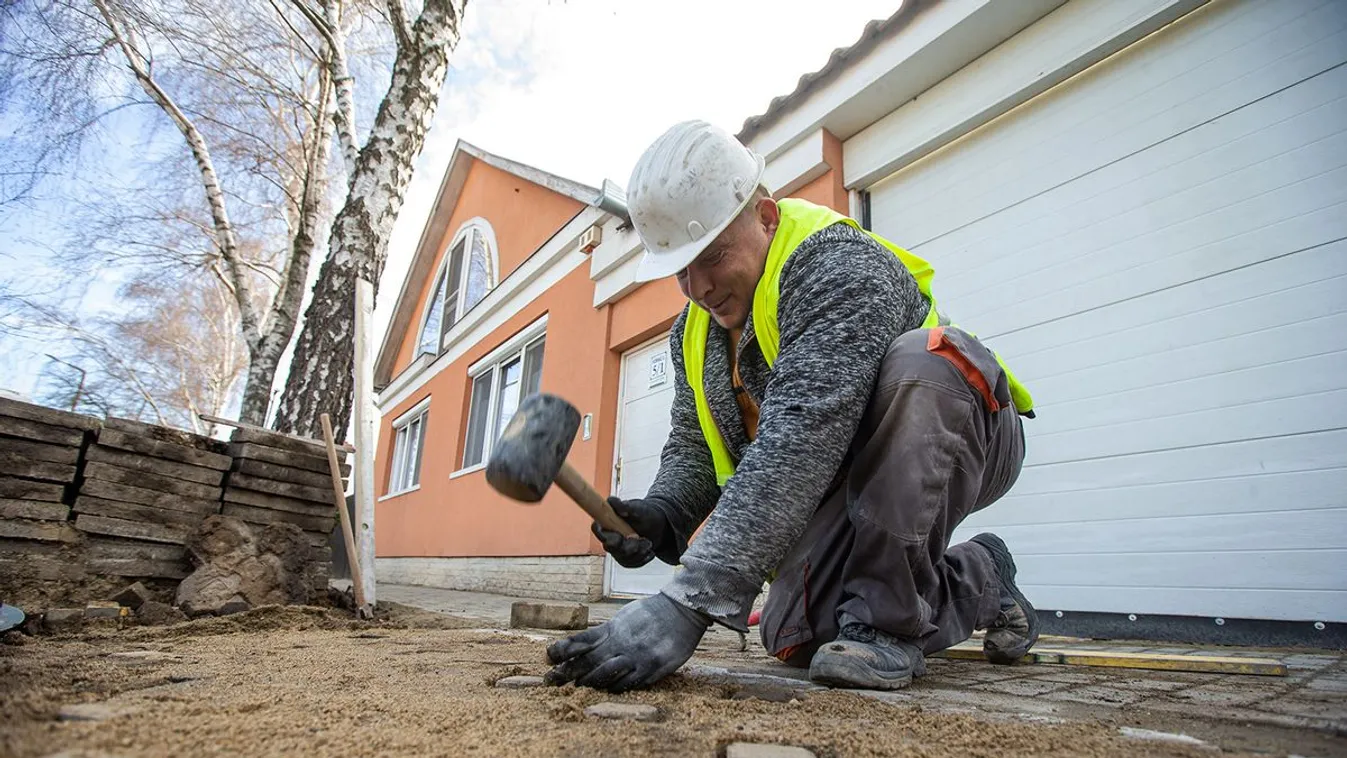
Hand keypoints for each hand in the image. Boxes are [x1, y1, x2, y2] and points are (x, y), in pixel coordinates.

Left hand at [545, 592, 709, 691]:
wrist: (682, 612)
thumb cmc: (651, 614)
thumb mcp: (624, 617)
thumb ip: (605, 632)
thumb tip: (582, 644)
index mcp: (614, 628)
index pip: (582, 640)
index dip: (563, 649)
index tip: (548, 656)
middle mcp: (622, 643)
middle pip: (588, 661)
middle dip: (567, 672)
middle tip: (550, 681)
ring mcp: (637, 657)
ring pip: (605, 675)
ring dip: (589, 683)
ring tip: (577, 687)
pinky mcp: (651, 669)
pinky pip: (628, 684)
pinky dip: (614, 688)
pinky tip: (606, 691)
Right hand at [592, 497, 681, 567]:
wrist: (658, 526)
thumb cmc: (645, 514)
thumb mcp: (637, 507)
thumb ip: (623, 505)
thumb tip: (612, 502)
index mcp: (608, 522)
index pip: (597, 529)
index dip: (603, 534)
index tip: (617, 535)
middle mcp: (609, 538)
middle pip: (611, 547)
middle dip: (627, 545)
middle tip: (639, 538)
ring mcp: (617, 550)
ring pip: (623, 558)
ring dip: (639, 551)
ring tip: (647, 542)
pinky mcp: (626, 559)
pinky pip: (632, 564)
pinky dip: (643, 558)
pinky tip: (649, 551)